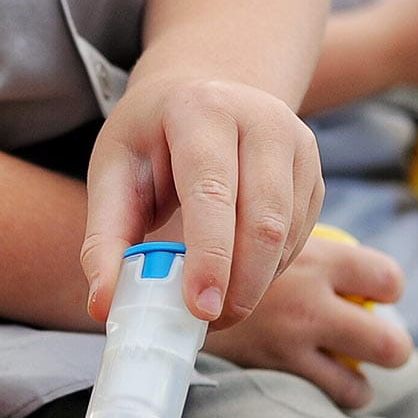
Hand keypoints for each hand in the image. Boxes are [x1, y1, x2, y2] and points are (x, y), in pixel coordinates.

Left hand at [84, 75, 324, 329]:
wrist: (199, 94)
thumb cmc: (148, 140)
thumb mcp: (112, 173)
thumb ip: (103, 240)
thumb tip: (103, 306)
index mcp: (200, 110)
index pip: (212, 192)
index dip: (210, 256)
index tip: (200, 308)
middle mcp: (261, 119)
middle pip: (263, 219)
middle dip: (239, 283)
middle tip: (208, 323)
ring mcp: (298, 143)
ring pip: (288, 233)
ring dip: (254, 283)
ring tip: (215, 309)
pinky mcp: (314, 171)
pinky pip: (300, 236)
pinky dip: (268, 269)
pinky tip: (237, 278)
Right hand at [203, 234, 411, 408]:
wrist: (153, 285)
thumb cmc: (199, 249)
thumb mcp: (248, 230)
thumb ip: (280, 240)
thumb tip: (300, 243)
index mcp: (316, 259)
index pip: (385, 279)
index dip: (384, 289)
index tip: (368, 293)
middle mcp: (312, 305)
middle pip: (388, 342)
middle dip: (385, 346)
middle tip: (365, 342)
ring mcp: (293, 345)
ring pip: (359, 385)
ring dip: (355, 382)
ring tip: (338, 373)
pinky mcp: (271, 372)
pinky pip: (320, 397)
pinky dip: (323, 395)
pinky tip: (307, 383)